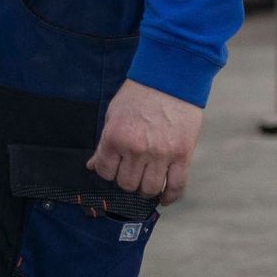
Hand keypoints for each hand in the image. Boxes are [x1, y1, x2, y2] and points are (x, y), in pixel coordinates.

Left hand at [87, 79, 202, 204]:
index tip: (113, 168)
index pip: (105, 172)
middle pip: (127, 184)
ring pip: (150, 189)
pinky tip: (164, 197)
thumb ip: (104, 143)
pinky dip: (170, 196)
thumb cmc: (138, 95)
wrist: (169, 79)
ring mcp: (161, 154)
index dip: (107, 172)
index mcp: (115, 137)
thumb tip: (93, 166)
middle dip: (126, 181)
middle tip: (130, 172)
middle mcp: (137, 149)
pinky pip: (177, 186)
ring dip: (146, 190)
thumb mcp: (113, 115)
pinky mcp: (182, 155)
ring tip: (146, 182)